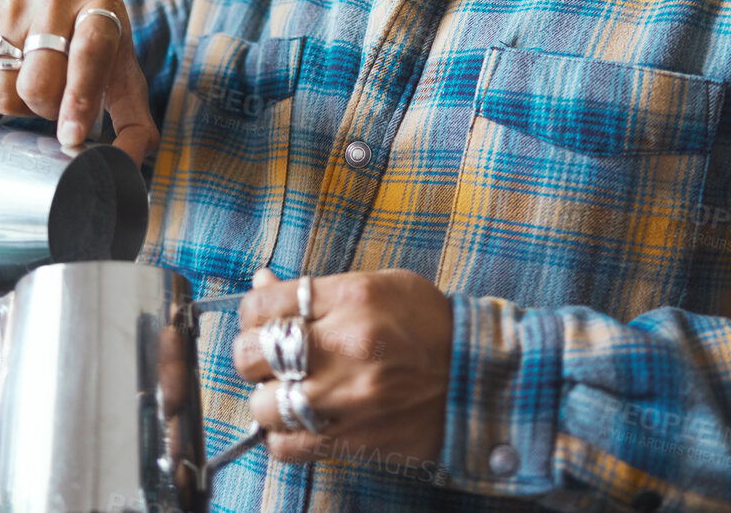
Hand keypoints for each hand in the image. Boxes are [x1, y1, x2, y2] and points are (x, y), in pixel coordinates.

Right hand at [0, 0, 159, 166]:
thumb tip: (129, 162)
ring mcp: (12, 3)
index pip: (89, 54)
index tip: (72, 137)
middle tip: (57, 97)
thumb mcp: (120, 71)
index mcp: (100, 7)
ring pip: (4, 92)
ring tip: (33, 83)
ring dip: (20, 106)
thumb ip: (133, 120)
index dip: (80, 99)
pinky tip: (7, 74)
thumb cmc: (90, 44)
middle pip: (38, 85)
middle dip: (48, 109)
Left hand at [233, 268, 453, 468]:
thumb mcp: (378, 286)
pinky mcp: (353, 438)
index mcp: (352, 297)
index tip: (263, 322)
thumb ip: (317, 290)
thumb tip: (261, 284)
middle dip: (252, 356)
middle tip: (270, 358)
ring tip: (285, 392)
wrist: (478, 377)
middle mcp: (345, 345)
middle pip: (252, 354)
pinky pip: (287, 446)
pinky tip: (298, 422)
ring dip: (266, 399)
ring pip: (263, 405)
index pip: (264, 306)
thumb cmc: (428, 325)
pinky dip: (282, 436)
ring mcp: (347, 397)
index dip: (253, 314)